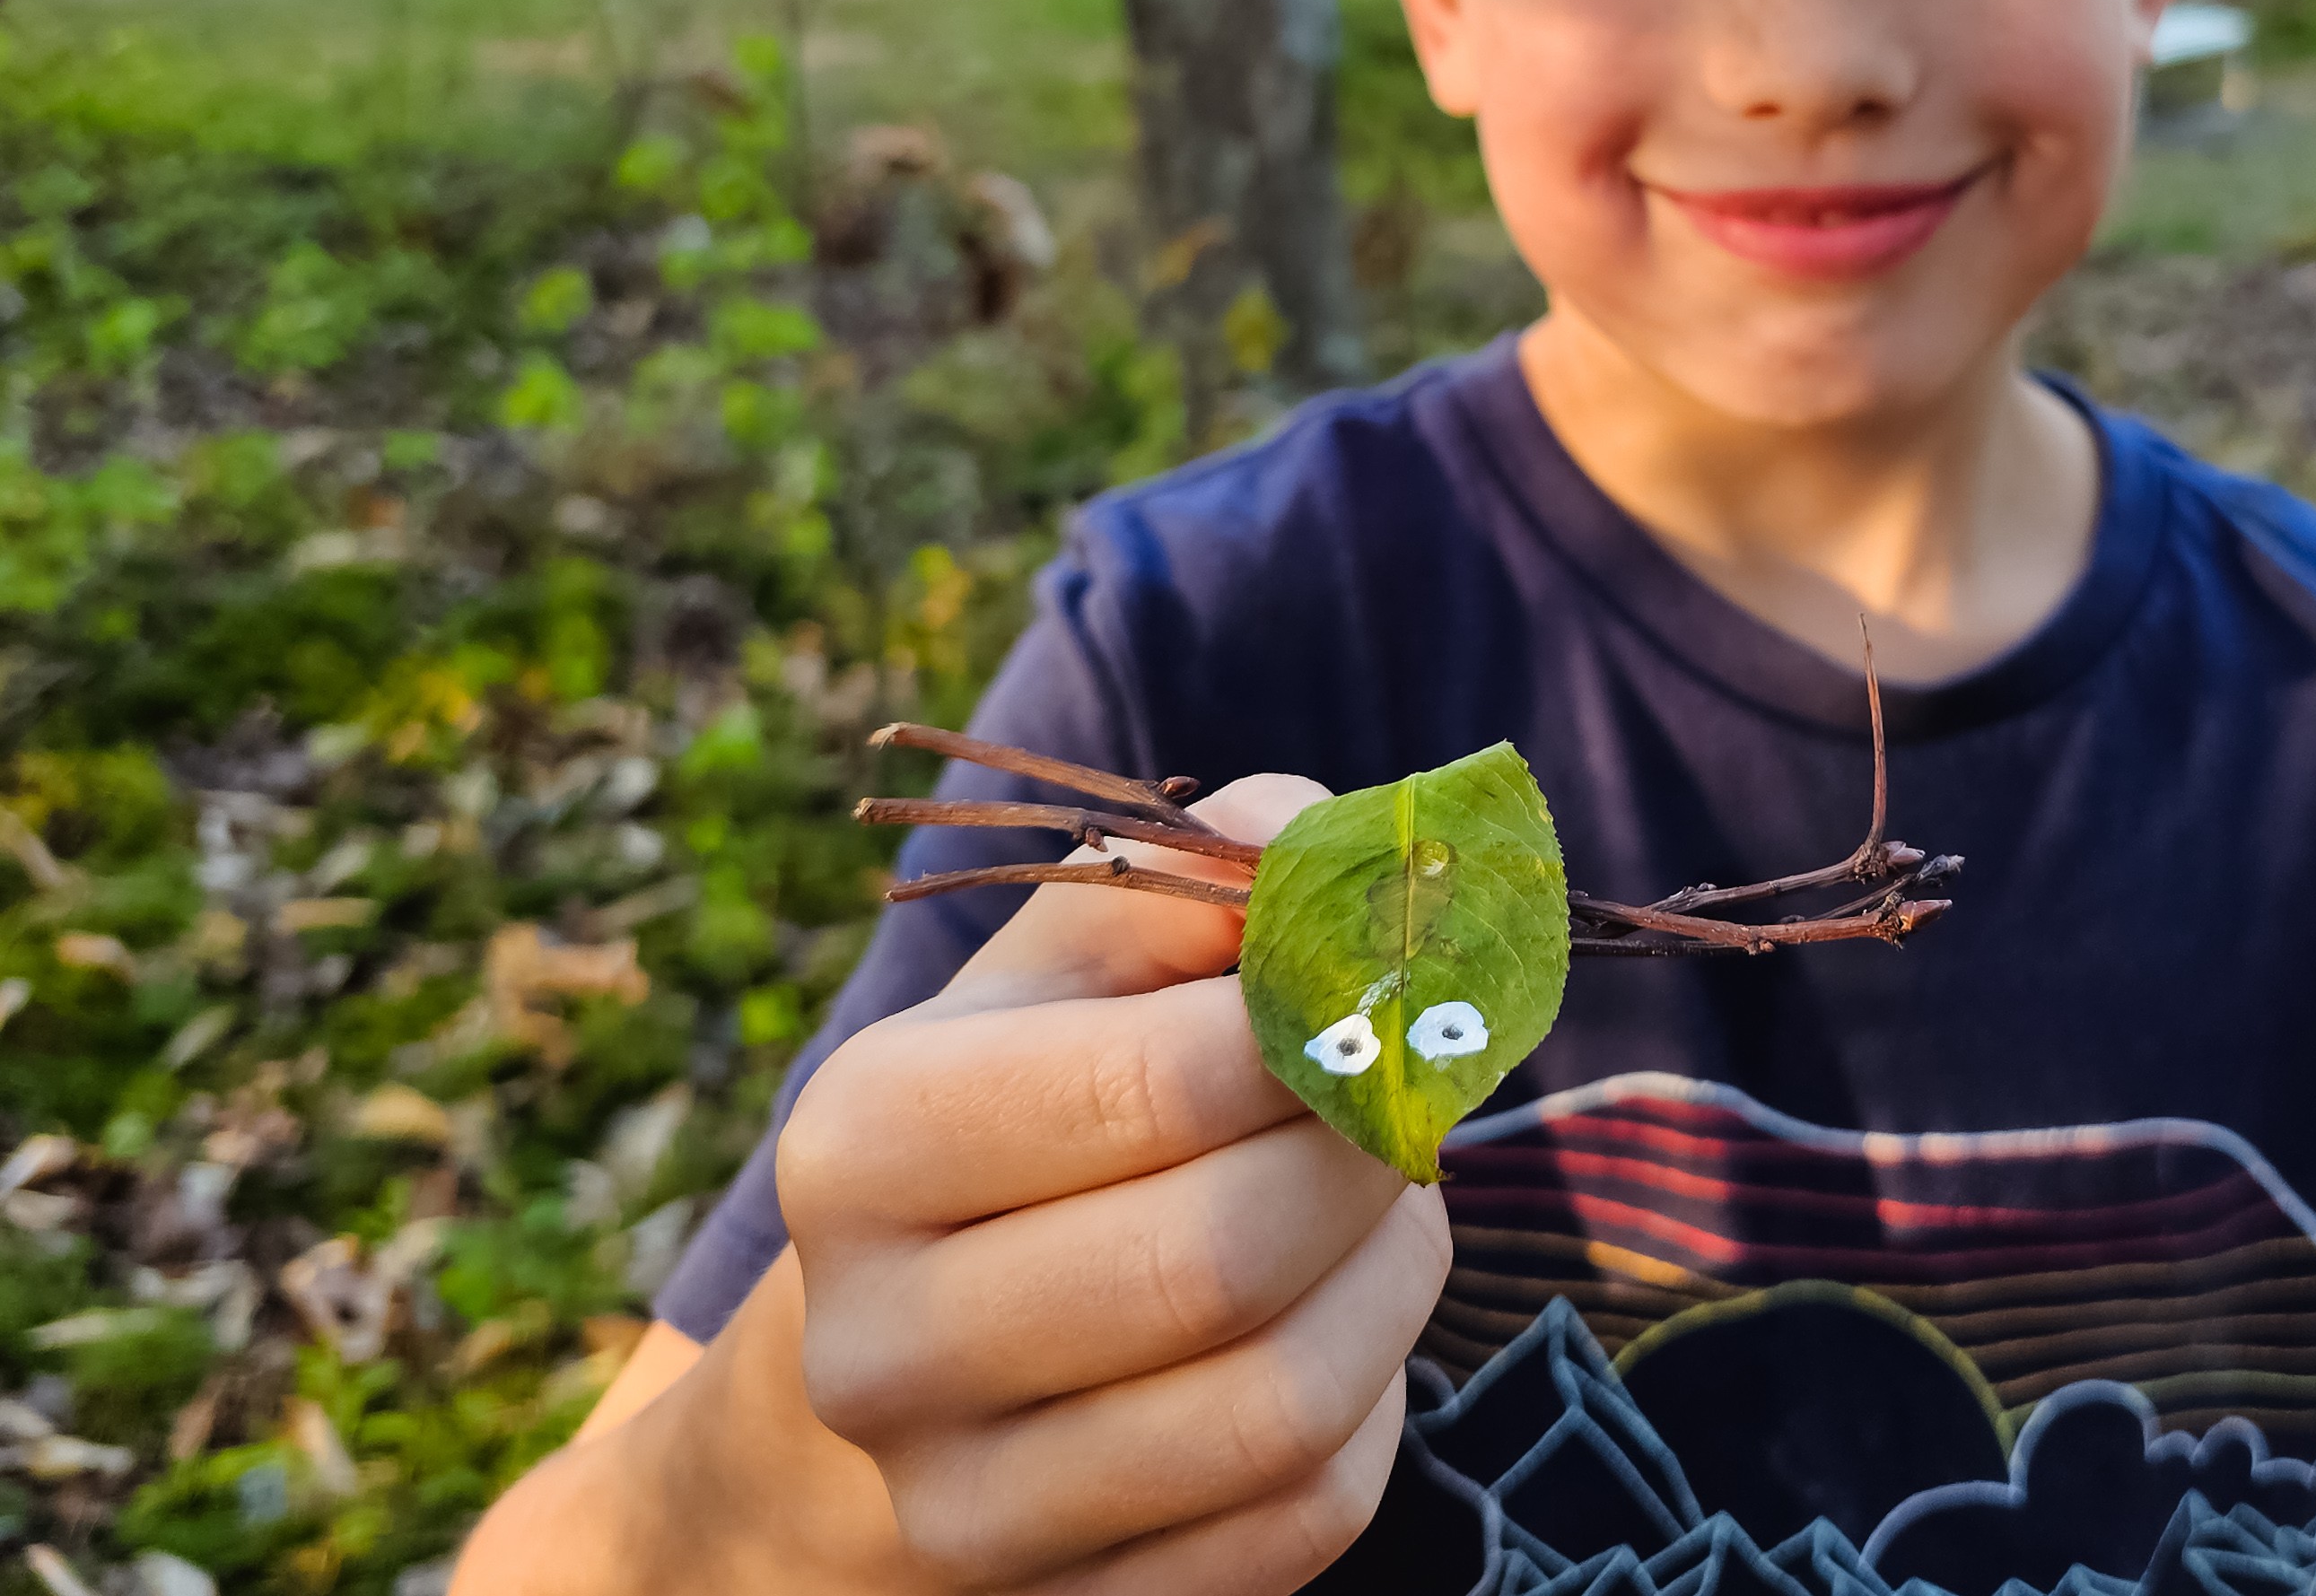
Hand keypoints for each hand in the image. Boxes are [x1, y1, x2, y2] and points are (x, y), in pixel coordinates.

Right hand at [453, 775, 1450, 1595]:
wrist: (871, 1390)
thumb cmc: (1009, 1124)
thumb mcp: (1057, 976)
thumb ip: (1197, 879)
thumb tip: (1341, 847)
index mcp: (865, 1143)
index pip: (1157, 1079)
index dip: (1320, 1021)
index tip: (1383, 981)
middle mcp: (882, 1345)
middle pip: (1221, 1257)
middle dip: (1365, 1158)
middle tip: (1403, 1094)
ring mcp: (963, 1510)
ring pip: (1282, 1406)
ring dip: (1392, 1281)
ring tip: (1386, 1202)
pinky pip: (1302, 1514)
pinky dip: (1370, 1407)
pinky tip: (1332, 1326)